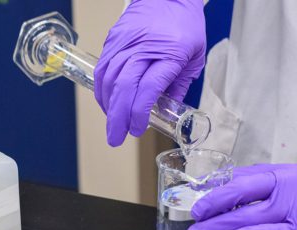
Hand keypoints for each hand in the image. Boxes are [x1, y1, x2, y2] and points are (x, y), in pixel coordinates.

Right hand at [94, 0, 205, 145]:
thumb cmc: (185, 25)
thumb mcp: (194, 57)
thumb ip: (179, 85)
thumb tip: (166, 111)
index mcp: (169, 54)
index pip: (148, 88)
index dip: (139, 112)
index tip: (137, 129)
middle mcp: (144, 48)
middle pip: (124, 87)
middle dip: (118, 117)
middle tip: (115, 138)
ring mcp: (125, 43)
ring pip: (109, 79)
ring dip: (108, 105)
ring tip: (112, 123)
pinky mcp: (113, 40)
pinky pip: (103, 68)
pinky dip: (102, 89)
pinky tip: (106, 103)